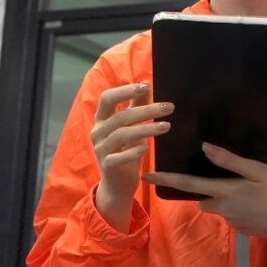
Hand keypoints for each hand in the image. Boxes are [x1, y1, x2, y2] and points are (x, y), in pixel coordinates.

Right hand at [91, 83, 172, 231]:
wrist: (118, 183)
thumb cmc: (126, 150)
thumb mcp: (131, 126)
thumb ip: (136, 105)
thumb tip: (146, 83)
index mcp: (102, 119)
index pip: (107, 98)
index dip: (124, 90)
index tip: (146, 86)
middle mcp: (98, 132)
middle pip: (120, 116)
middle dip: (146, 110)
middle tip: (169, 107)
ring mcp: (100, 149)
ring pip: (121, 135)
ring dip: (145, 129)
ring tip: (167, 126)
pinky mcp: (106, 166)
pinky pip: (118, 157)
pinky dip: (132, 152)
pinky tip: (146, 149)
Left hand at [144, 143, 266, 249]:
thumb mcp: (259, 171)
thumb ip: (231, 162)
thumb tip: (205, 147)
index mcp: (225, 192)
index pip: (188, 185)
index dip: (167, 180)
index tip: (147, 176)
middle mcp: (223, 209)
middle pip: (204, 197)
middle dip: (208, 189)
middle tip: (230, 177)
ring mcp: (232, 222)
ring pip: (219, 206)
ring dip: (226, 197)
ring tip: (251, 189)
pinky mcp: (241, 230)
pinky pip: (233, 215)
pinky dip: (240, 207)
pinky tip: (258, 202)